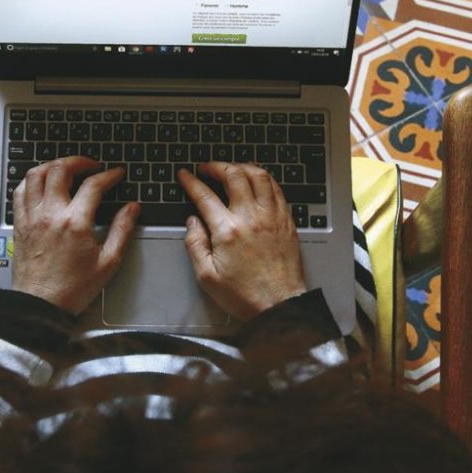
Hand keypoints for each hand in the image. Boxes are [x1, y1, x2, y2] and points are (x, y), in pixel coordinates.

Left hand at [12, 156, 138, 313]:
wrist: (40, 306)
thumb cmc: (73, 288)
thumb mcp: (108, 262)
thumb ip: (122, 230)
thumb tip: (133, 208)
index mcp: (75, 223)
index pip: (93, 185)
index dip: (109, 175)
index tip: (116, 174)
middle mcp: (50, 214)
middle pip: (60, 169)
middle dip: (79, 161)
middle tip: (91, 165)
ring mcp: (32, 218)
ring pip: (35, 175)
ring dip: (53, 165)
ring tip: (66, 168)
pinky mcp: (20, 224)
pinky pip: (19, 192)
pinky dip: (31, 181)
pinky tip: (42, 184)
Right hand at [177, 162, 306, 320]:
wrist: (279, 306)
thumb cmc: (245, 295)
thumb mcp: (206, 276)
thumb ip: (195, 245)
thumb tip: (192, 222)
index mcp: (227, 231)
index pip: (204, 195)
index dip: (191, 182)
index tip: (185, 176)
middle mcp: (251, 218)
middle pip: (233, 175)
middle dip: (216, 166)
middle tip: (206, 168)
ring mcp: (271, 217)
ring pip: (259, 176)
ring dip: (242, 167)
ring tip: (232, 169)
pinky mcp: (286, 221)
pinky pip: (276, 189)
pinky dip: (264, 179)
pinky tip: (257, 181)